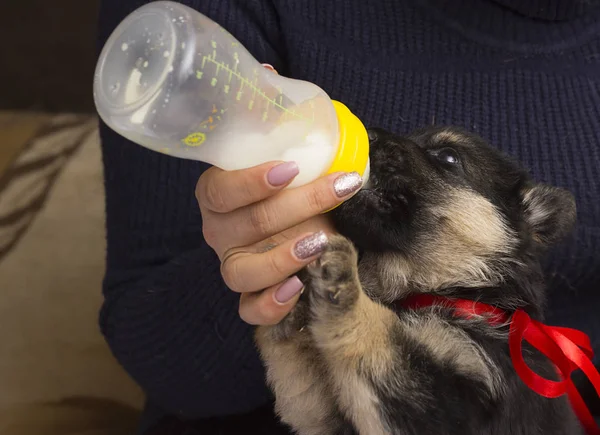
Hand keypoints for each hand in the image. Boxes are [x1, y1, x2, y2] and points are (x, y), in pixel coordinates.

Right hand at [196, 161, 362, 325]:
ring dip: (281, 258)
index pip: (220, 190)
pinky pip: (249, 310)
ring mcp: (232, 265)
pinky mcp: (248, 296)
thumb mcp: (297, 168)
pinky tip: (297, 288)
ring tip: (318, 243)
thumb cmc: (296, 188)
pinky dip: (271, 304)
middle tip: (339, 189)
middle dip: (300, 205)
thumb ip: (303, 156)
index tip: (292, 169)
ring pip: (241, 271)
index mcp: (218, 194)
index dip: (251, 181)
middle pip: (248, 224)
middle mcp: (220, 231)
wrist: (310, 222)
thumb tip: (335, 145)